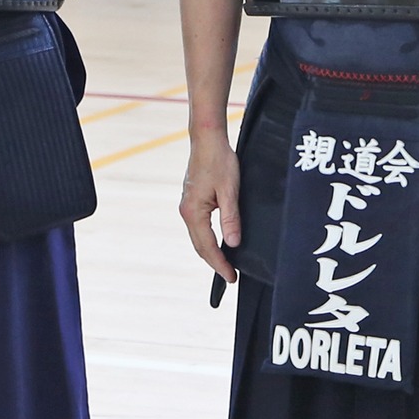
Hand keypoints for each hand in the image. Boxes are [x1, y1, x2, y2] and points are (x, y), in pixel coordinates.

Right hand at [179, 134, 241, 280]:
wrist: (207, 140)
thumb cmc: (219, 161)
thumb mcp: (230, 191)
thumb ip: (230, 218)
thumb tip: (232, 244)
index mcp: (194, 212)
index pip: (207, 247)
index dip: (220, 264)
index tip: (231, 278)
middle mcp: (186, 212)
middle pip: (199, 246)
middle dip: (214, 263)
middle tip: (230, 276)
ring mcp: (187, 206)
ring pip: (198, 238)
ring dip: (210, 252)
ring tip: (225, 264)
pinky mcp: (191, 201)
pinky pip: (198, 227)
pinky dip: (207, 240)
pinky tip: (217, 242)